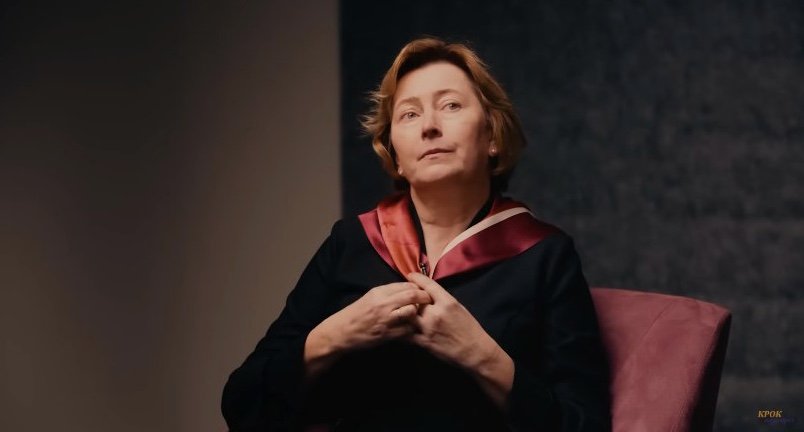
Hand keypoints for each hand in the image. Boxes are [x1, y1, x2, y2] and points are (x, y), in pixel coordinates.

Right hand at [317, 282, 432, 352]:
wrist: (342, 331)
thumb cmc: (356, 313)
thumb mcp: (370, 297)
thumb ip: (388, 292)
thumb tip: (407, 288)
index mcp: (379, 292)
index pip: (406, 285)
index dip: (418, 288)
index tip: (423, 291)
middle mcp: (383, 303)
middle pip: (412, 295)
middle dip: (424, 298)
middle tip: (430, 302)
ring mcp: (385, 319)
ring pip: (412, 311)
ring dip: (419, 313)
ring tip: (421, 316)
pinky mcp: (387, 334)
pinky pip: (407, 329)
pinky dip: (412, 329)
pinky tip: (412, 329)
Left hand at [403, 272, 497, 370]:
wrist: (475, 352)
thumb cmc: (470, 329)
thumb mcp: (459, 308)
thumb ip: (444, 300)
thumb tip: (430, 294)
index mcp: (448, 302)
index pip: (428, 285)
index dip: (417, 278)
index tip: (410, 276)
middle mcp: (436, 313)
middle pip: (414, 299)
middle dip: (409, 297)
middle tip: (403, 294)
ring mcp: (428, 328)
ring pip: (407, 315)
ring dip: (403, 312)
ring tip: (399, 310)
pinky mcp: (424, 342)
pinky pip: (407, 333)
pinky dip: (402, 328)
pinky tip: (400, 326)